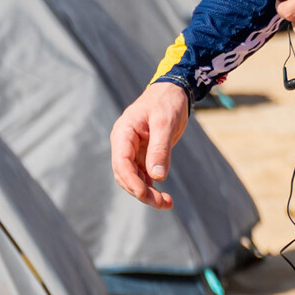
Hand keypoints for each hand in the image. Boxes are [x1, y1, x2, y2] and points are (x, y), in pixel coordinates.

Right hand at [109, 81, 190, 208]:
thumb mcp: (165, 123)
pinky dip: (151, 188)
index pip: (121, 162)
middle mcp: (124, 144)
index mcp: (123, 133)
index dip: (131, 181)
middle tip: (163, 203)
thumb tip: (157, 177)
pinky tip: (164, 197)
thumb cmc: (167, 102)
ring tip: (167, 203)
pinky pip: (142, 176)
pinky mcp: (142, 155)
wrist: (173, 91)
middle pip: (125, 175)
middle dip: (140, 192)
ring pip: (133, 179)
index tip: (146, 195)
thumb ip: (160, 149)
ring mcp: (132, 151)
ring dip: (147, 193)